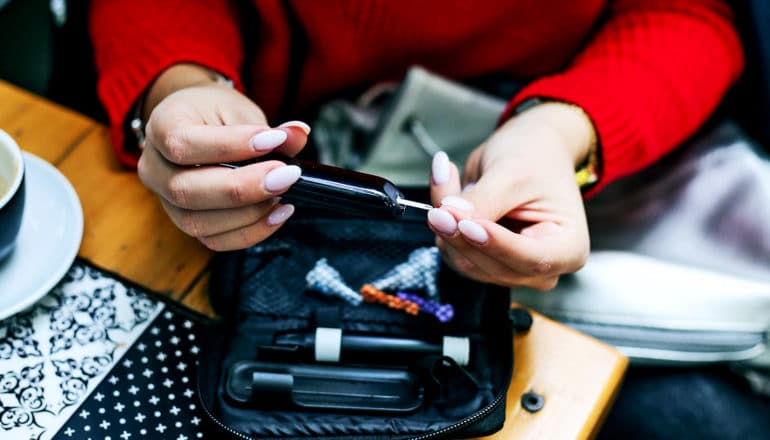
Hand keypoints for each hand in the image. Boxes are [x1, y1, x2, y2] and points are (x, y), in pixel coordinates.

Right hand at [137, 64, 309, 250]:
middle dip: (243, 188)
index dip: (231, 146)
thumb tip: (298, 135)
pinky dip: (249, 232)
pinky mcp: (185, 222)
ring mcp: (165, 201)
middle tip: (286, 176)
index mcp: (161, 127)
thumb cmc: (214, 115)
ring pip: (198, 222)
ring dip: (248, 214)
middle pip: (187, 190)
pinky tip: (276, 215)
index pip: (184, 144)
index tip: (274, 140)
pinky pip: (213, 240)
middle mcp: (153, 168)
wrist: (195, 124)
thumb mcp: (240, 110)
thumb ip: (269, 128)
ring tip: (282, 197)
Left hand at [426, 103, 593, 289]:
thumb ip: (484, 200)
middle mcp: (542, 269)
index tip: (466, 224)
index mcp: (569, 249)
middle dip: (460, 233)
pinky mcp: (485, 262)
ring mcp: (512, 269)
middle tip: (439, 204)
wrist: (531, 148)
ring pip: (466, 263)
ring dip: (447, 226)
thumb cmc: (536, 157)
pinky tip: (445, 193)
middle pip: (492, 267)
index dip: (495, 245)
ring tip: (445, 178)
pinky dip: (444, 226)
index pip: (531, 260)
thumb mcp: (512, 172)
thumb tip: (450, 218)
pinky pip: (454, 254)